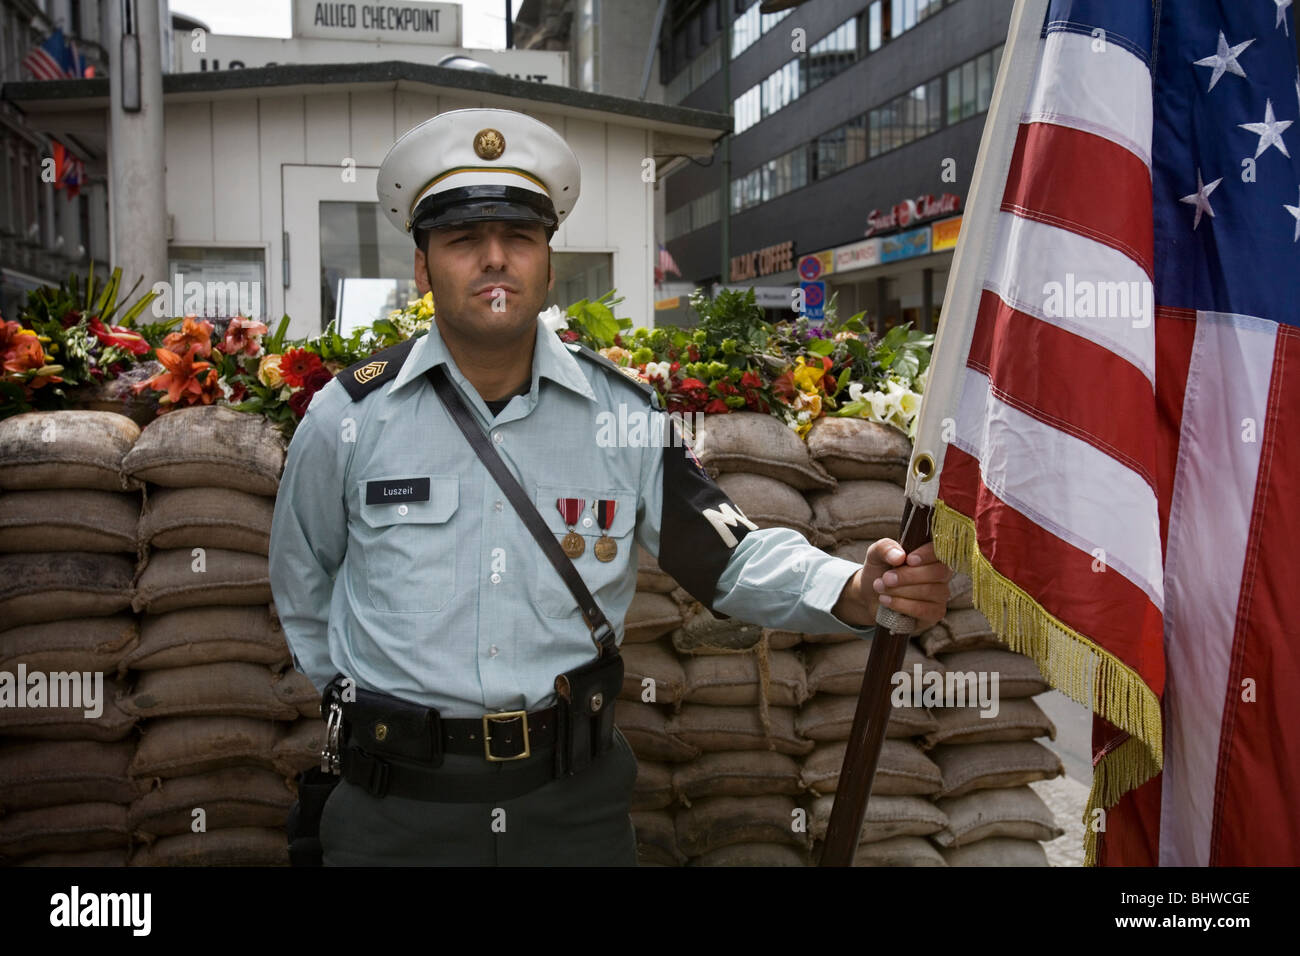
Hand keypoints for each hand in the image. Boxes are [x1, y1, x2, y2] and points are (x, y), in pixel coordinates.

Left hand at [832, 539, 952, 632]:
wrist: (871, 596)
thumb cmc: (879, 571)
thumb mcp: (876, 554)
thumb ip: (885, 548)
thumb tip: (900, 556)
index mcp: (930, 554)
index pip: (941, 551)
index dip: (927, 555)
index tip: (908, 559)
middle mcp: (941, 573)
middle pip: (938, 572)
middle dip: (908, 576)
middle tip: (886, 578)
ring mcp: (940, 594)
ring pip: (931, 591)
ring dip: (901, 590)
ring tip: (880, 588)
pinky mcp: (935, 613)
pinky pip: (925, 610)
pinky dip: (903, 605)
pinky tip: (887, 601)